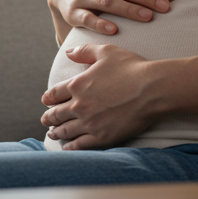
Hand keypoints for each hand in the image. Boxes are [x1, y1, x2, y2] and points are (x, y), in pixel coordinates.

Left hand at [40, 44, 159, 149]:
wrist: (152, 89)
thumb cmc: (132, 68)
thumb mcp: (106, 52)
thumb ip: (85, 51)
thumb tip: (68, 53)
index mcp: (78, 85)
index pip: (54, 94)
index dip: (47, 99)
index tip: (46, 102)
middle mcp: (79, 105)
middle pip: (56, 114)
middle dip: (48, 118)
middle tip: (45, 121)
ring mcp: (90, 123)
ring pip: (65, 131)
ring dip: (56, 133)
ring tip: (52, 135)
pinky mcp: (102, 137)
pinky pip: (80, 145)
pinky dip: (71, 147)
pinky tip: (68, 147)